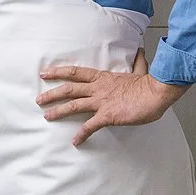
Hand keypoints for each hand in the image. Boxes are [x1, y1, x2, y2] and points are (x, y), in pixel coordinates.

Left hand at [36, 47, 188, 146]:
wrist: (156, 93)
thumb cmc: (148, 84)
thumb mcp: (140, 71)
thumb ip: (137, 63)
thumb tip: (140, 53)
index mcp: (103, 77)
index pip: (75, 72)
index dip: (59, 72)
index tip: (45, 73)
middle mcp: (98, 88)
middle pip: (69, 89)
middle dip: (52, 94)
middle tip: (38, 99)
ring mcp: (101, 102)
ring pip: (74, 105)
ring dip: (58, 111)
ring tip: (47, 116)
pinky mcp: (107, 115)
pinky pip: (90, 126)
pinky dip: (82, 134)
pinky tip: (75, 141)